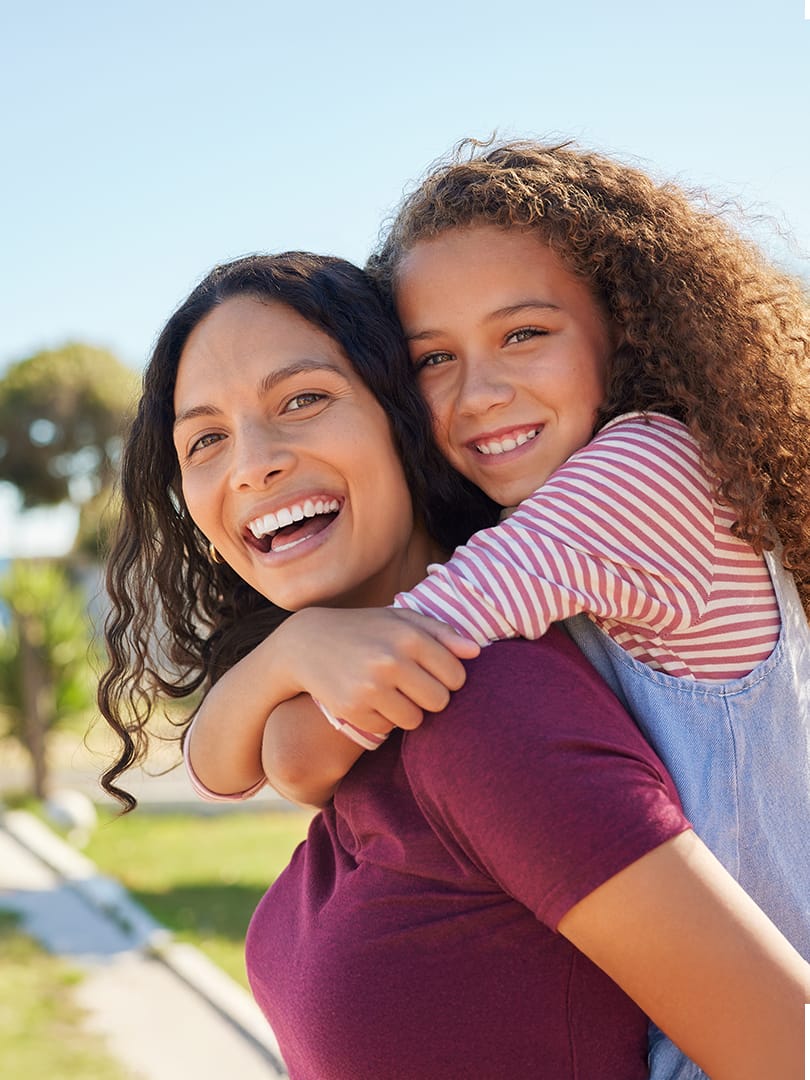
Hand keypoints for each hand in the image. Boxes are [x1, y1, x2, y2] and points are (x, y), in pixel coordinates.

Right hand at [276, 607, 479, 734]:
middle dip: (430, 697)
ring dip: (408, 711)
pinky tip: (368, 698)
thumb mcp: (400, 620)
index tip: (432, 672)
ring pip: (415, 720)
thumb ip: (441, 633)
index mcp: (409, 636)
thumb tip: (476, 652)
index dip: (448, 678)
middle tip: (410, 684)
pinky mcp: (353, 709)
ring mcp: (370, 687)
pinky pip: (387, 728)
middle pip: (439, 702)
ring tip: (390, 691)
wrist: (307, 643)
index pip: (456, 676)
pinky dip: (382, 718)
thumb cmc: (365, 630)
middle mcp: (390, 661)